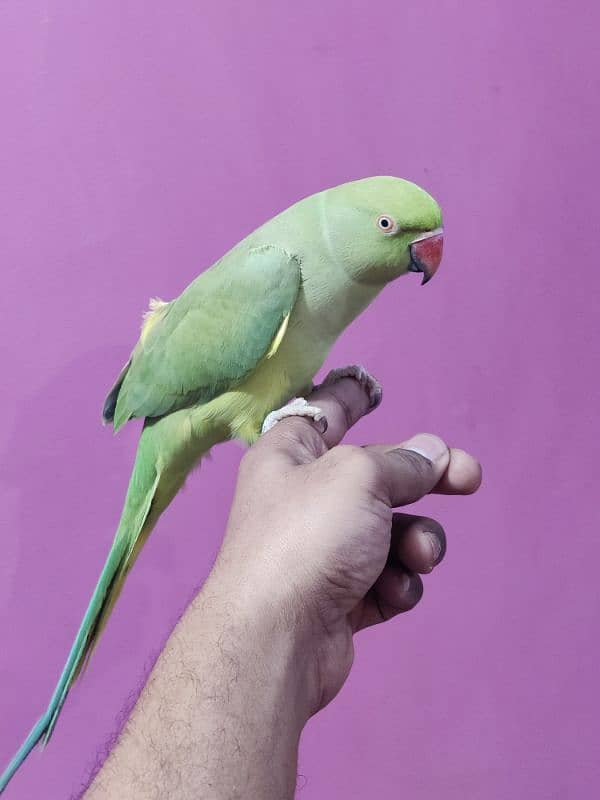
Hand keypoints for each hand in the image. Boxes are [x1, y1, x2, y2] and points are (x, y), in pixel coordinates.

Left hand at [210, 375, 481, 714]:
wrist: (278, 636)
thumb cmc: (309, 535)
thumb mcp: (360, 476)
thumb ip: (404, 462)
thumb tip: (434, 455)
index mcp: (291, 453)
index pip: (326, 411)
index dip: (350, 395)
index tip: (373, 386)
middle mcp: (304, 496)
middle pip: (377, 475)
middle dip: (425, 479)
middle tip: (470, 477)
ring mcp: (322, 549)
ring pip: (391, 531)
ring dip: (416, 542)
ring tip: (417, 555)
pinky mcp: (341, 597)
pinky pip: (386, 577)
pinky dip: (396, 583)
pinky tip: (389, 592)